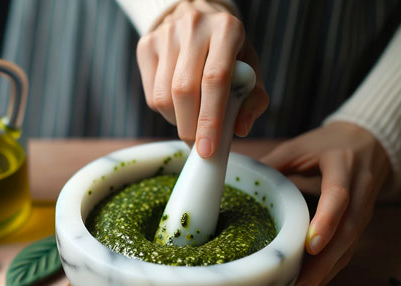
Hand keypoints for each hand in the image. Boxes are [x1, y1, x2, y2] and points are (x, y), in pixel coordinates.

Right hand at [136, 0, 268, 156]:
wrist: (199, 20)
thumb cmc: (230, 54)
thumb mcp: (251, 70)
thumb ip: (254, 99)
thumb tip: (240, 129)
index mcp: (226, 29)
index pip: (215, 79)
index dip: (210, 119)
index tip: (208, 150)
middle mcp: (194, 26)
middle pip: (184, 90)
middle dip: (190, 128)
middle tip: (198, 147)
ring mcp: (166, 34)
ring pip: (163, 96)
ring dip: (177, 122)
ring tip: (191, 122)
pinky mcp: (146, 45)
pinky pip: (151, 95)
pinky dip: (165, 112)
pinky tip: (178, 106)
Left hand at [261, 122, 391, 285]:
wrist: (369, 144)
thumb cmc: (328, 146)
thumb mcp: (301, 146)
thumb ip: (273, 162)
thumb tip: (241, 180)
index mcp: (343, 167)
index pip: (339, 196)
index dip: (327, 220)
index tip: (311, 244)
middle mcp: (360, 191)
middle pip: (347, 232)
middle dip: (324, 263)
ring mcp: (364, 211)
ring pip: (348, 247)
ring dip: (325, 273)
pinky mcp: (360, 225)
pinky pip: (346, 251)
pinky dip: (328, 269)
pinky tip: (309, 284)